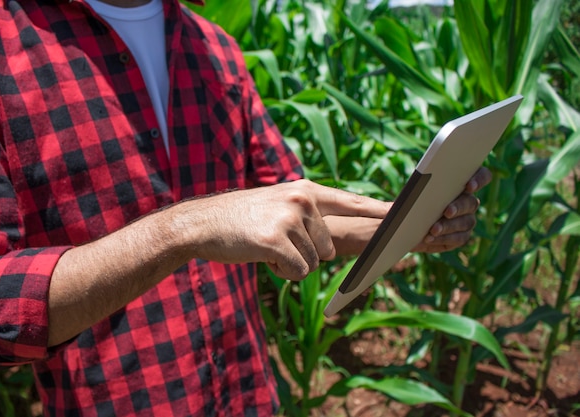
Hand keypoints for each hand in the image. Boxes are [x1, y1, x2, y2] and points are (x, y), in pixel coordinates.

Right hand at [167, 179, 388, 279]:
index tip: (407, 215)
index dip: (380, 212)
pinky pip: (298, 272)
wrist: (202, 224)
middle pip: (331, 245)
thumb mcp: (279, 206)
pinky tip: (262, 256)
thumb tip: (336, 242)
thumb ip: (310, 216)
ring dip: (292, 263)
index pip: (353, 202)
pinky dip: (282, 272)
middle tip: (277, 241)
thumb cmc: (241, 220)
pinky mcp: (277, 240)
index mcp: (307, 191)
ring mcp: (290, 219)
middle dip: (309, 253)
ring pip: (314, 262)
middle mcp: (303, 200)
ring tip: (266, 245)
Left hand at [412, 167, 491, 252]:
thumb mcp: (412, 193)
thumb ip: (421, 187)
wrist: (404, 225)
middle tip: (447, 211)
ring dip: (449, 226)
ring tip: (433, 229)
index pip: (481, 175)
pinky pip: (459, 238)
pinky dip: (444, 238)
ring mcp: (467, 220)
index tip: (469, 186)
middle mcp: (468, 202)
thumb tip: (420, 186)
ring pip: (466, 222)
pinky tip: (430, 238)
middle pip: (471, 202)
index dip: (479, 179)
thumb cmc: (410, 203)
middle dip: (459, 207)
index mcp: (460, 184)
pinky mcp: (461, 236)